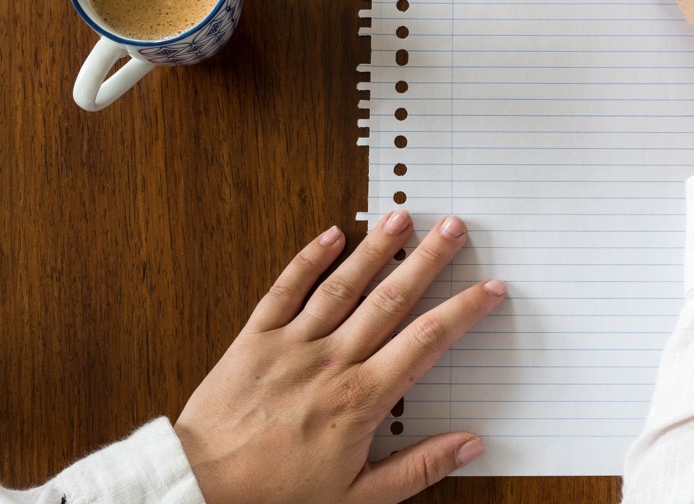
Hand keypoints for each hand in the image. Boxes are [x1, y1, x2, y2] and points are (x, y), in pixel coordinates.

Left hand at [173, 212, 506, 503]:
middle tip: (453, 227)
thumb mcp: (359, 498)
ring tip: (401, 217)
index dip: (463, 311)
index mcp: (361, 399)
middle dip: (428, 260)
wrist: (203, 489)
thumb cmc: (278, 497)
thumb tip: (471, 445)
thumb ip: (419, 468)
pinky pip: (285, 289)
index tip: (489, 288)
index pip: (426, 342)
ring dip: (375, 248)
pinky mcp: (255, 338)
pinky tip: (331, 233)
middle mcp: (332, 361)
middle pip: (391, 300)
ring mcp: (292, 344)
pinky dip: (308, 259)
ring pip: (343, 286)